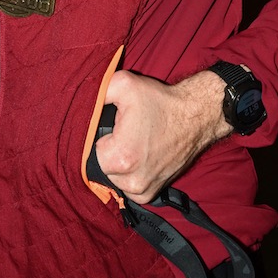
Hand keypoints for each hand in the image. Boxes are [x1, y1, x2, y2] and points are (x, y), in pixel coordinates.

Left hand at [95, 68, 232, 204]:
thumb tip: (82, 102)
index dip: (99, 137)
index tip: (113, 128)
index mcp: (120, 158)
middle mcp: (131, 181)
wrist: (195, 116)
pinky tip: (138, 156)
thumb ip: (98, 91)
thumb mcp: (124, 84)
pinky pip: (126, 188)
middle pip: (100, 167)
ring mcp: (142, 191)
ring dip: (117, 164)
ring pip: (112, 179)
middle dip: (108, 150)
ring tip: (133, 144)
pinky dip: (128, 175)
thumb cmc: (160, 102)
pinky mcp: (151, 194)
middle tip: (124, 133)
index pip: (88, 153)